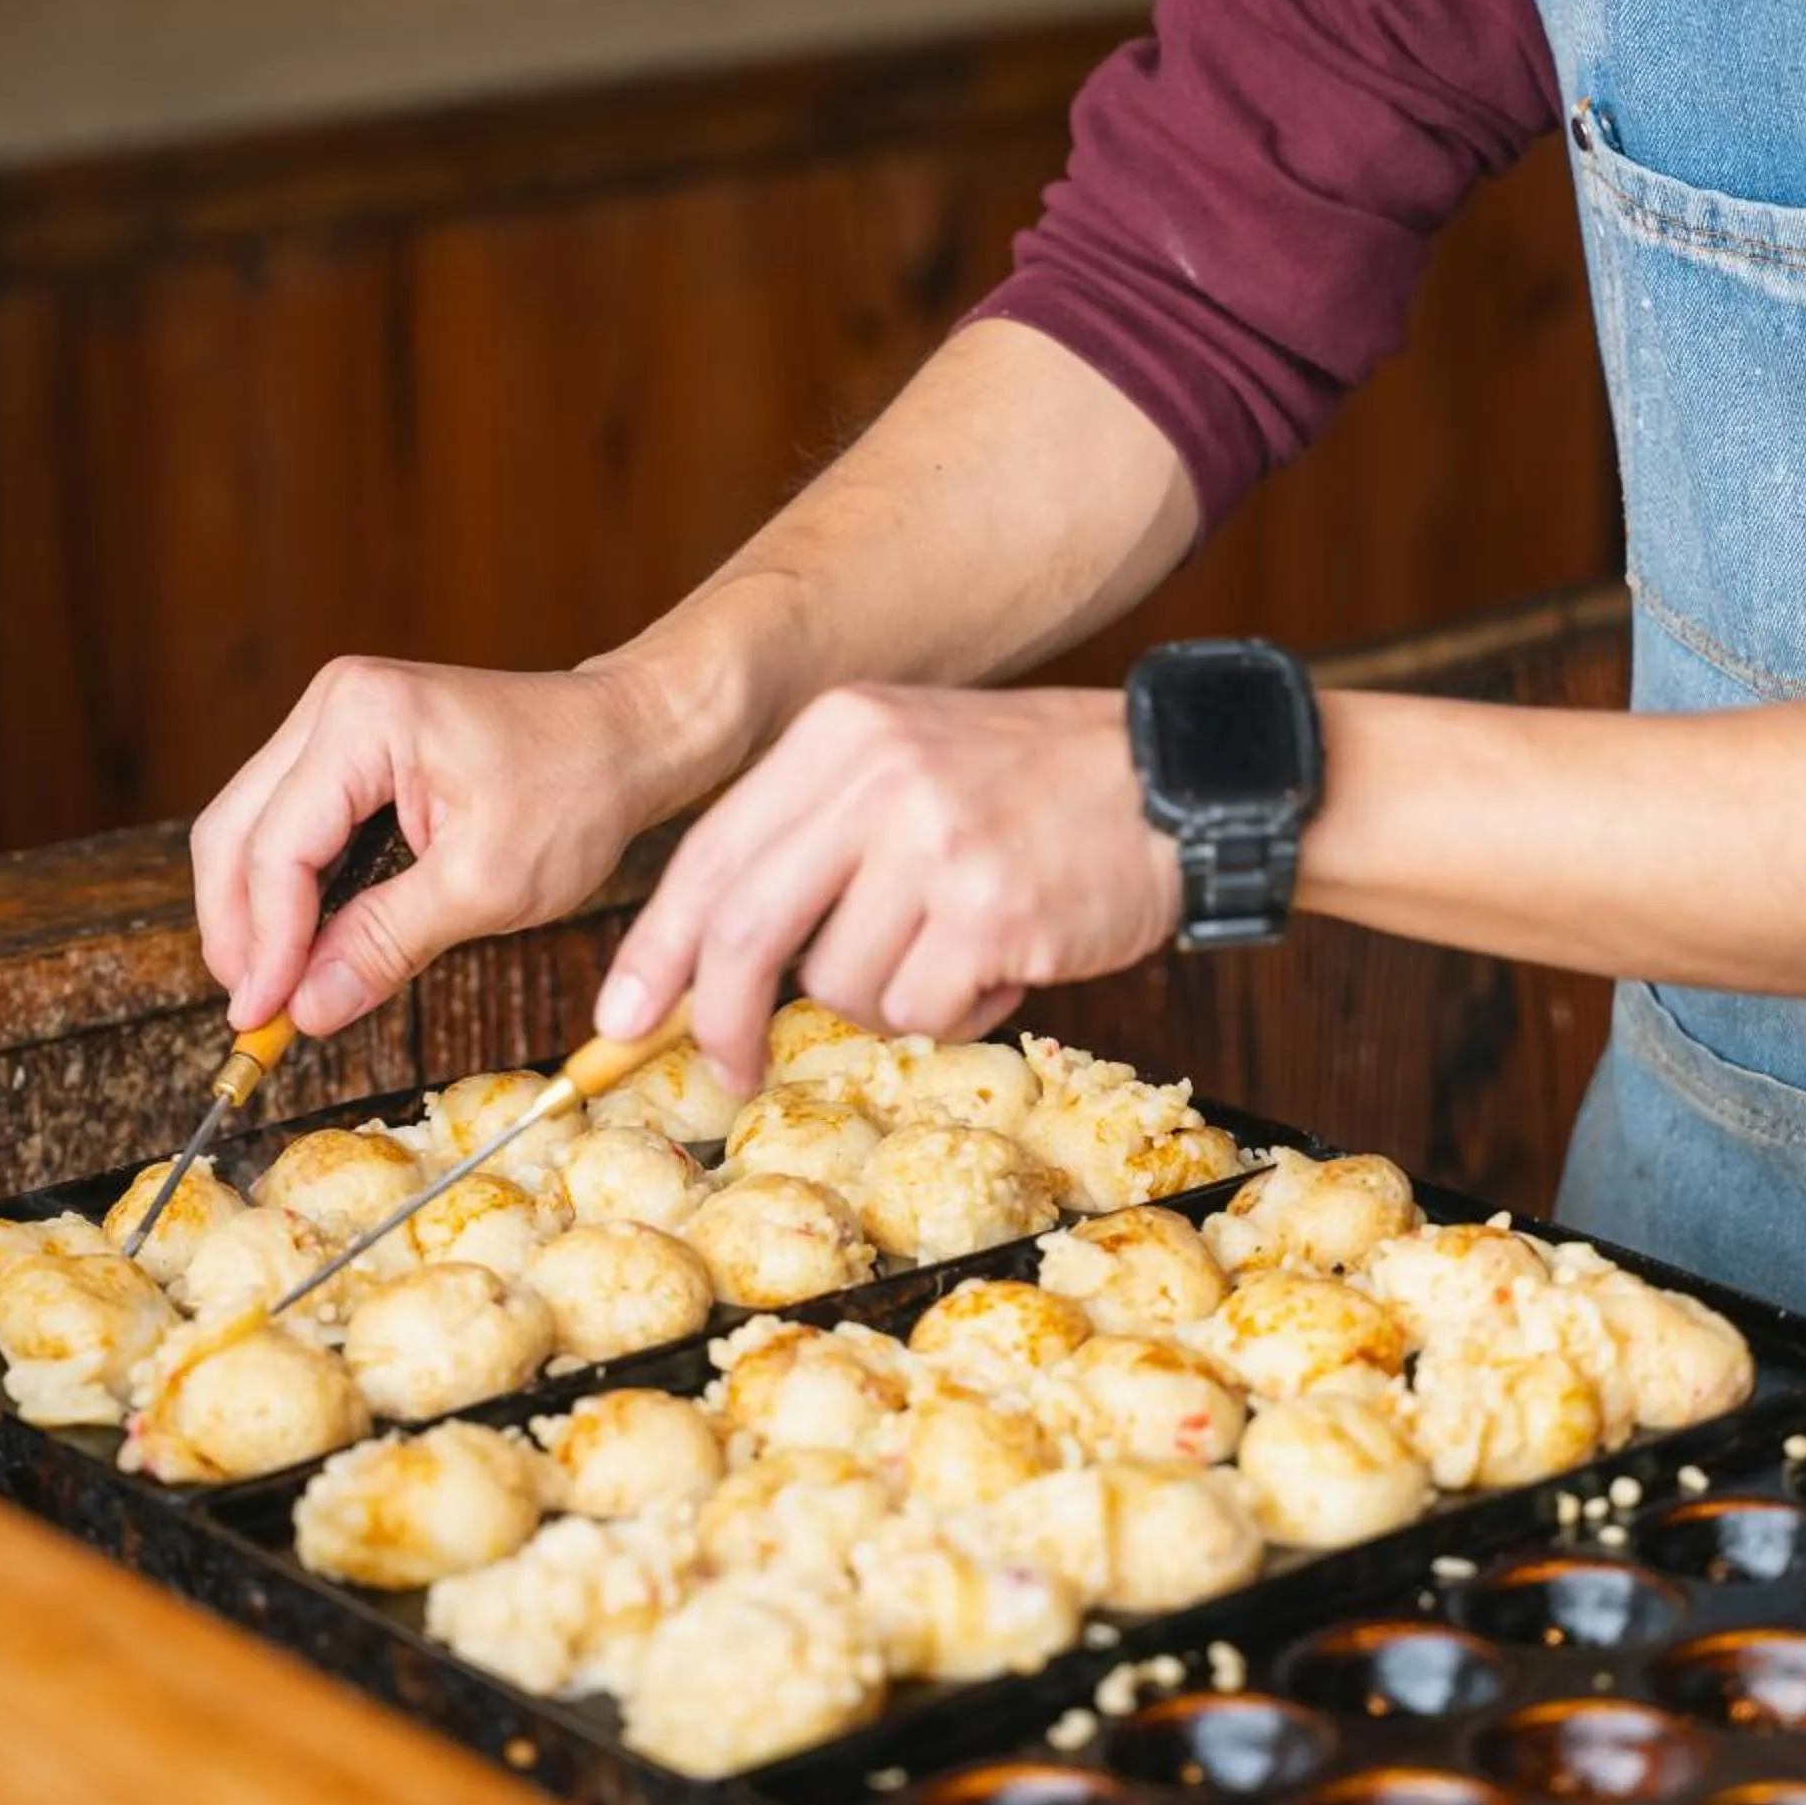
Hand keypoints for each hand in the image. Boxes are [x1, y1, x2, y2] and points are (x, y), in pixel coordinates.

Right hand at [194, 656, 708, 1034]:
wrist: (629, 737)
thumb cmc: (580, 793)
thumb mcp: (488, 885)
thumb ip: (386, 944)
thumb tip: (306, 1009)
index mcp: (362, 719)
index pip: (278, 847)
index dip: (264, 944)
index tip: (261, 1021)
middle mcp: (334, 704)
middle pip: (237, 830)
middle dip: (239, 931)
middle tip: (253, 1016)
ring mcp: (338, 722)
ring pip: (252, 828)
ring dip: (255, 914)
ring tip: (273, 993)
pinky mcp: (352, 748)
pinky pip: (292, 823)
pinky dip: (289, 889)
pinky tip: (302, 948)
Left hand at [598, 685, 1181, 1090]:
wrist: (1182, 784)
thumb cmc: (1041, 789)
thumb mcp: (914, 759)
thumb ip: (822, 833)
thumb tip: (717, 957)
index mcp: (842, 734)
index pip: (711, 853)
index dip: (656, 946)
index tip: (623, 1014)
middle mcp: (876, 776)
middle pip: (744, 929)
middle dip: (721, 1019)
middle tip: (730, 1070)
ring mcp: (932, 842)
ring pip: (842, 985)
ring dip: (892, 1000)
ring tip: (958, 953)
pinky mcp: (988, 911)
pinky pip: (925, 1011)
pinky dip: (960, 1011)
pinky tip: (1007, 962)